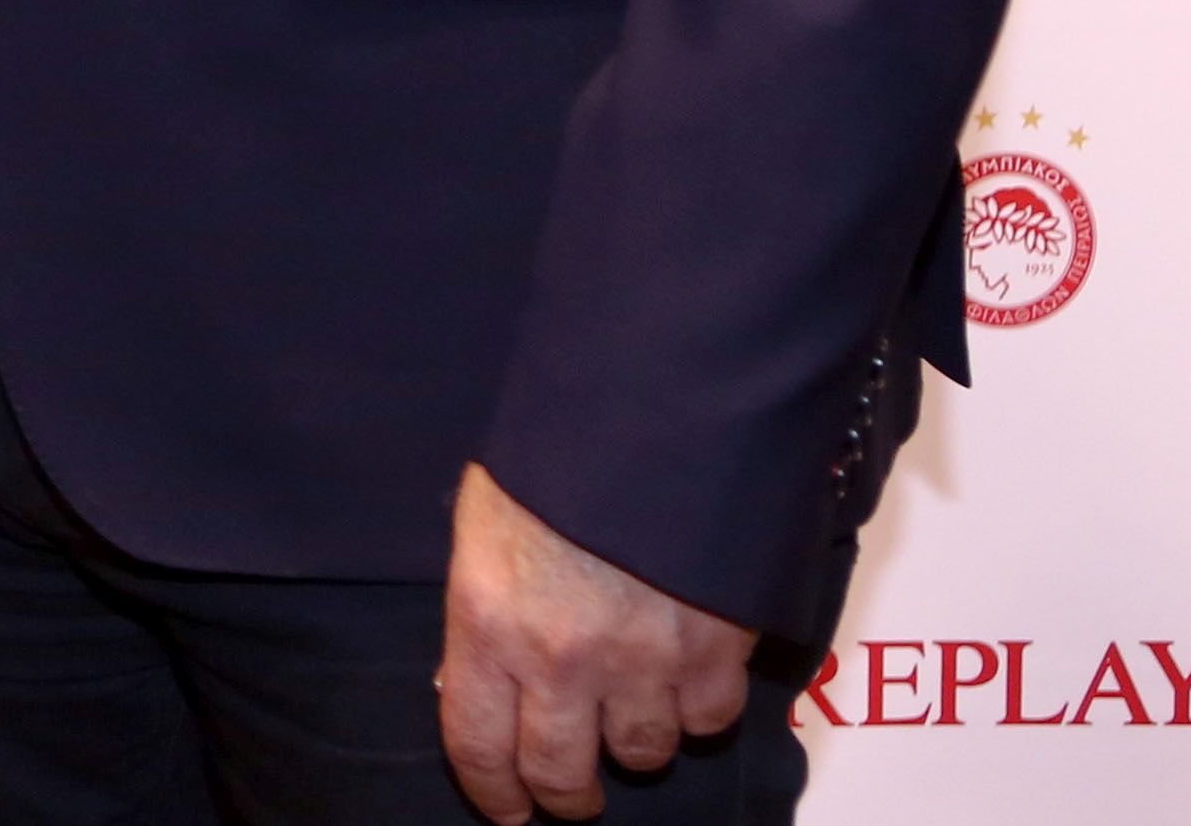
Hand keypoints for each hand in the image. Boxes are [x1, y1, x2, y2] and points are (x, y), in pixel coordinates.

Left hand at [437, 467, 754, 822]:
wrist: (650, 406)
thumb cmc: (554, 452)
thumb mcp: (484, 525)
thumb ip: (484, 609)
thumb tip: (476, 681)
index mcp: (488, 622)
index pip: (477, 747)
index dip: (493, 793)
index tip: (507, 808)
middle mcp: (560, 658)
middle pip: (562, 773)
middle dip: (566, 793)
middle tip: (573, 791)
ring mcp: (641, 659)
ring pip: (643, 751)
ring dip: (636, 741)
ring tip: (631, 713)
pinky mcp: (713, 647)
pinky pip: (710, 717)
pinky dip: (700, 709)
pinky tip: (687, 679)